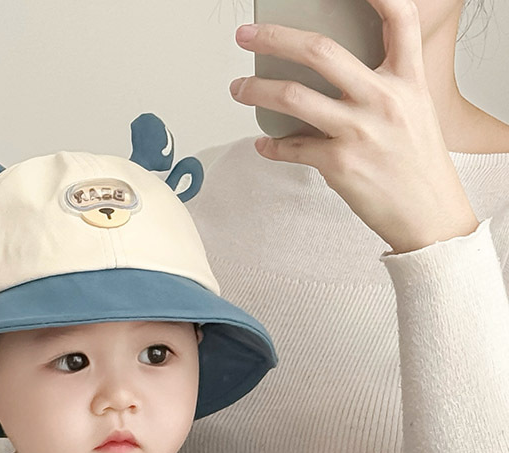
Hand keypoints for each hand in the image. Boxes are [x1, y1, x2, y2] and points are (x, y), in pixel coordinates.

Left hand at [229, 0, 477, 253]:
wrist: (429, 215)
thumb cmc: (418, 165)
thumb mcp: (414, 113)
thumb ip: (382, 88)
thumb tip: (330, 79)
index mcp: (407, 81)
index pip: (400, 20)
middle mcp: (383, 99)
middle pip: (322, 51)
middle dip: (275, 37)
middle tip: (247, 35)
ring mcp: (359, 131)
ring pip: (293, 97)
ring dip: (256, 90)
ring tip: (239, 88)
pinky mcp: (339, 164)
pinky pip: (292, 147)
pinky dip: (272, 146)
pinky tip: (264, 144)